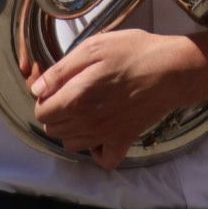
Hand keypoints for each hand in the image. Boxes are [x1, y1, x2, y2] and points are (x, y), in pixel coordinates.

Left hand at [30, 29, 205, 169]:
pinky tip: (100, 133)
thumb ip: (61, 71)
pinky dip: (97, 151)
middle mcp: (87, 124)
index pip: (41, 111)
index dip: (44, 97)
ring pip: (71, 144)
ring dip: (71, 129)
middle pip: (53, 129)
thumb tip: (37, 89)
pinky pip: (103, 160)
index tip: (57, 84)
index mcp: (75, 99)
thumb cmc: (132, 52)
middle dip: (55, 112)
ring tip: (85, 109)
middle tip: (71, 93)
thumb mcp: (92, 48)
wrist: (171, 70)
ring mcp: (105, 136)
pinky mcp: (124, 141)